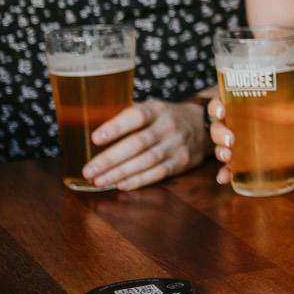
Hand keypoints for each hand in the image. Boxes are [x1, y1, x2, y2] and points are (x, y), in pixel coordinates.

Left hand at [82, 99, 207, 189]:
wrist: (204, 125)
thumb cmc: (166, 118)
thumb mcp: (152, 108)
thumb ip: (128, 117)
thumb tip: (93, 129)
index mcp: (156, 110)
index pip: (135, 116)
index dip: (116, 127)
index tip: (95, 138)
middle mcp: (168, 126)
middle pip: (137, 144)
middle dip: (111, 159)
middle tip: (89, 170)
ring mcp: (176, 145)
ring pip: (146, 161)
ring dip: (120, 173)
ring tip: (99, 181)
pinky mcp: (182, 162)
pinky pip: (158, 173)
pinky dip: (139, 180)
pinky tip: (121, 185)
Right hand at [207, 97, 293, 186]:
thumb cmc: (293, 113)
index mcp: (243, 104)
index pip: (221, 102)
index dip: (216, 106)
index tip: (221, 111)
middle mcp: (235, 122)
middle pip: (217, 126)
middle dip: (219, 134)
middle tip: (229, 140)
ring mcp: (237, 142)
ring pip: (220, 146)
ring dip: (220, 152)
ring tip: (228, 157)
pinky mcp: (243, 158)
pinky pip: (229, 166)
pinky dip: (225, 172)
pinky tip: (224, 178)